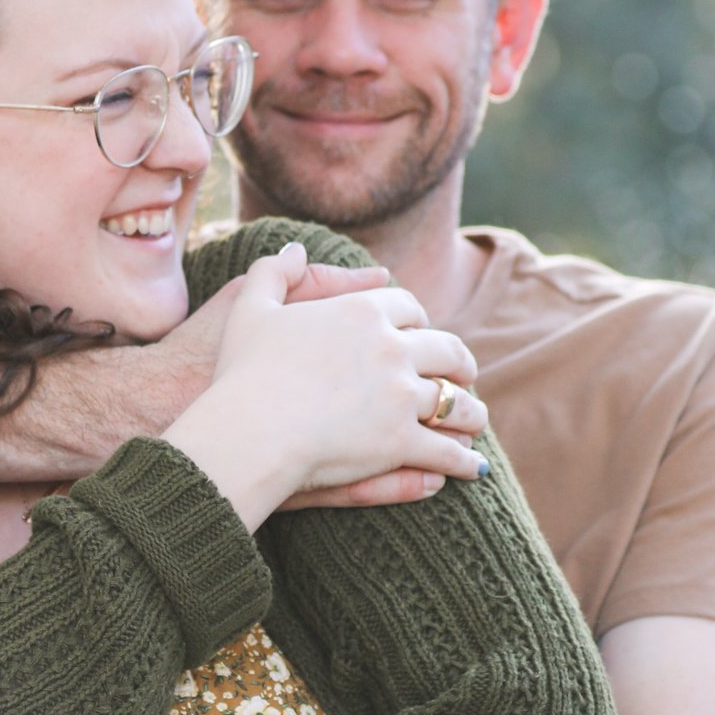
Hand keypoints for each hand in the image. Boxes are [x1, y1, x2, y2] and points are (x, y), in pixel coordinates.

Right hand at [161, 242, 486, 528]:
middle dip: (459, 362)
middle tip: (463, 374)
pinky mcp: (401, 441)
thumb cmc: (240, 372)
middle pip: (445, 350)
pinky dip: (461, 460)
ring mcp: (401, 395)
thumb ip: (274, 271)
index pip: (408, 308)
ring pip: (455, 402)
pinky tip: (469, 467)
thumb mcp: (248, 307)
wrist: (245, 429)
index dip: (418, 321)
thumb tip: (297, 248)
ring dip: (469, 411)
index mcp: (362, 311)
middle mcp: (391, 348)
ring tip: (473, 420)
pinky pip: (445, 452)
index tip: (422, 333)